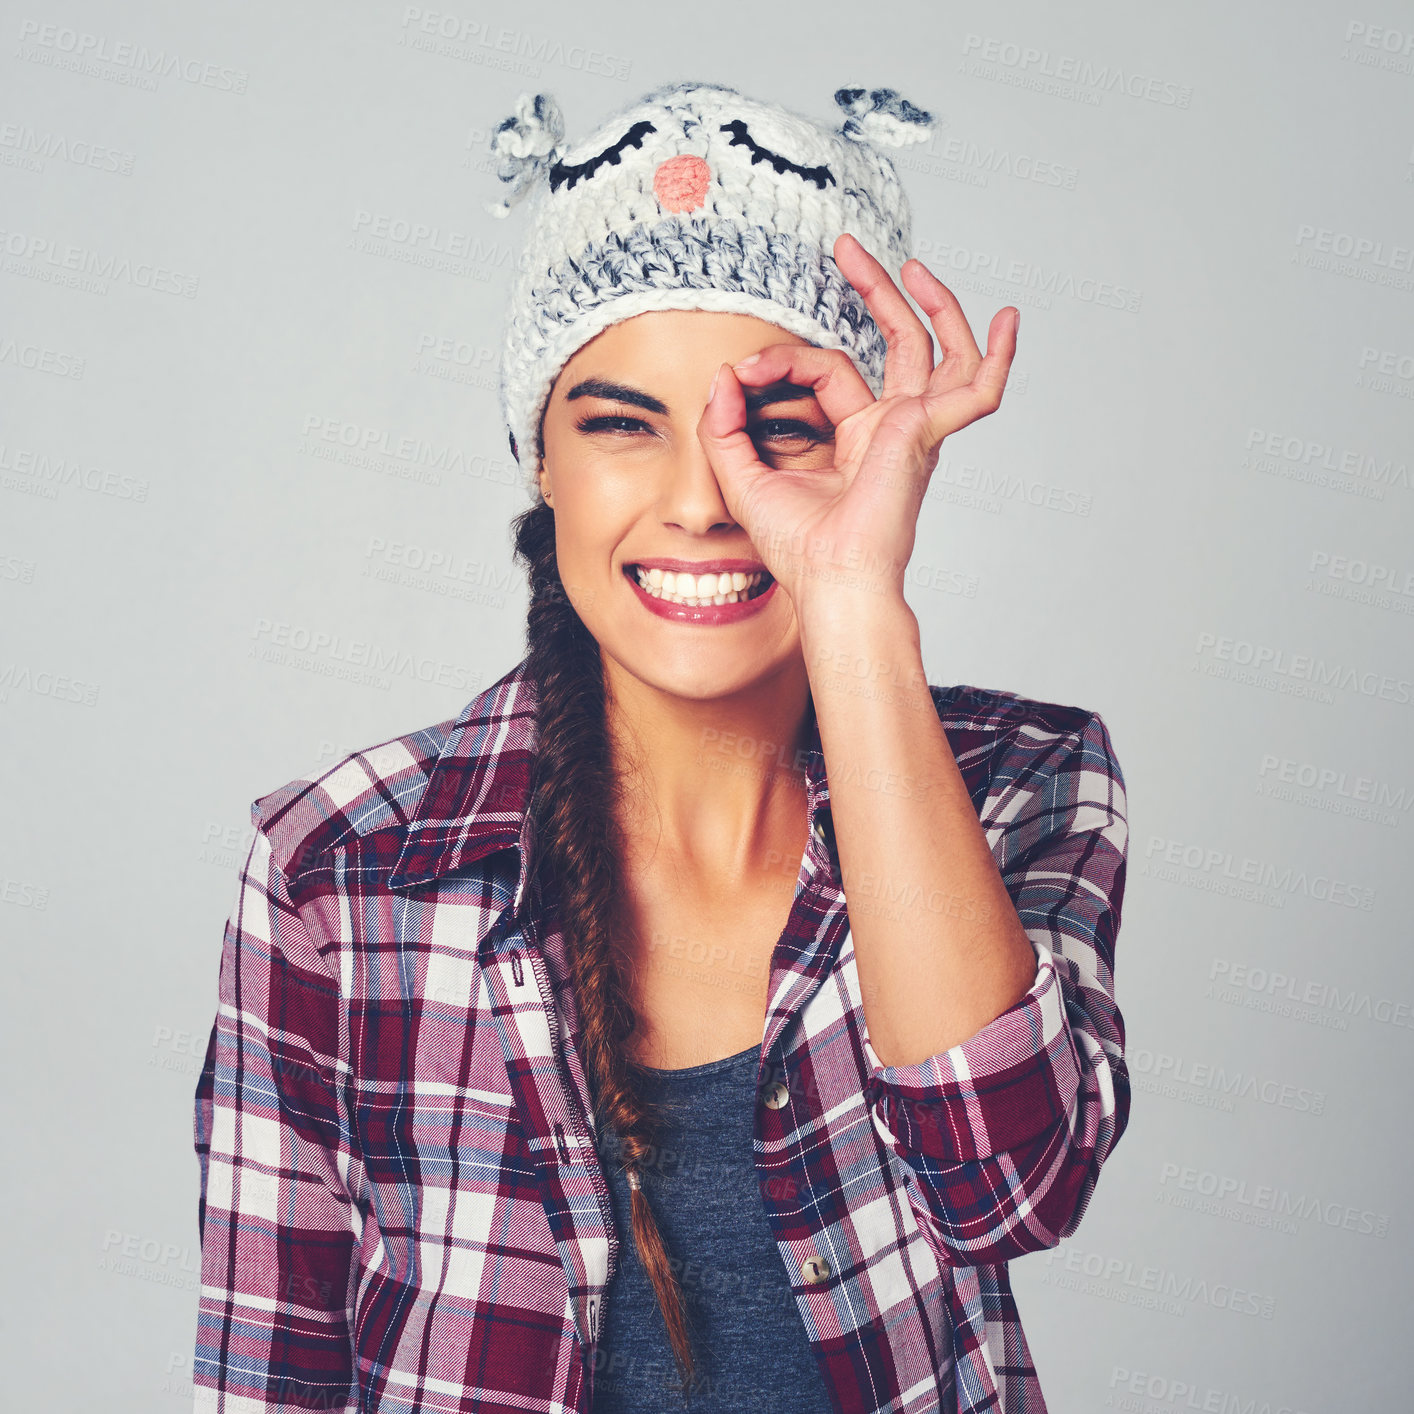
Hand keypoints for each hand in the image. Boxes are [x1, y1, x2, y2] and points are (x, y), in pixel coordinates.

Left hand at [696, 231, 1018, 613]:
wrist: (830, 580)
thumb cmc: (798, 547)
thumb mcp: (741, 476)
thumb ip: (723, 426)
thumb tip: (724, 375)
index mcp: (858, 437)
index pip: (829, 370)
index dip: (782, 361)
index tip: (743, 372)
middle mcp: (893, 428)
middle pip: (897, 342)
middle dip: (875, 290)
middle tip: (846, 249)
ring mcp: (915, 429)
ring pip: (940, 351)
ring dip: (930, 303)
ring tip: (908, 263)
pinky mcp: (926, 432)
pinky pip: (978, 390)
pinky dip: (999, 357)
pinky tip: (1008, 321)